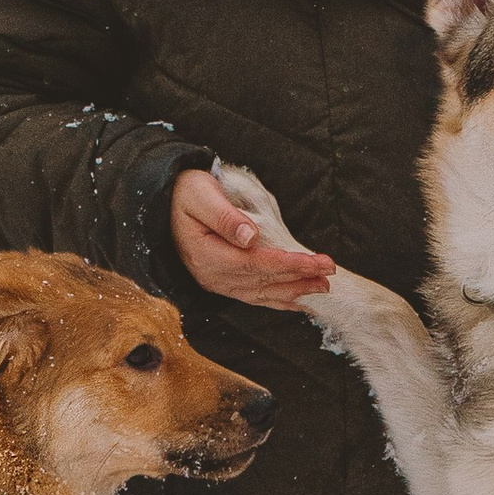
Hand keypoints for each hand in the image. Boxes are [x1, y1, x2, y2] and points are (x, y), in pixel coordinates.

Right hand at [170, 166, 334, 308]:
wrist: (164, 204)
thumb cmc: (184, 194)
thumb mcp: (200, 195)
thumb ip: (225, 217)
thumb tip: (251, 236)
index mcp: (206, 255)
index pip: (254, 264)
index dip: (288, 265)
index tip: (315, 261)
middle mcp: (211, 275)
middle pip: (262, 281)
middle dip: (299, 278)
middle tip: (329, 272)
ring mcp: (216, 282)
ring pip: (261, 293)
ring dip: (293, 291)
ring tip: (322, 286)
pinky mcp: (223, 281)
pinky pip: (254, 295)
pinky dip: (278, 299)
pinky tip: (298, 300)